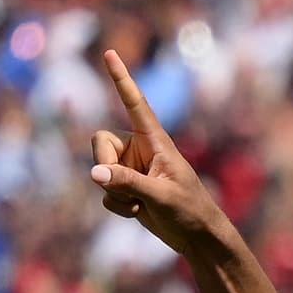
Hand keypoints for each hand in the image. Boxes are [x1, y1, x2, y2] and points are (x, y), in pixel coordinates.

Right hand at [87, 49, 233, 256]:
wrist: (198, 239)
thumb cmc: (189, 212)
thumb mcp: (160, 196)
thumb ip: (128, 183)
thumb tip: (95, 173)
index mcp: (155, 140)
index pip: (135, 104)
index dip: (121, 79)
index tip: (110, 53)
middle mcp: (139, 149)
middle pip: (100, 142)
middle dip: (106, 166)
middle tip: (130, 190)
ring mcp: (131, 168)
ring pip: (100, 170)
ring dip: (116, 193)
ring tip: (142, 205)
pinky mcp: (126, 187)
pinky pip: (105, 191)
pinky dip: (118, 205)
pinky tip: (139, 212)